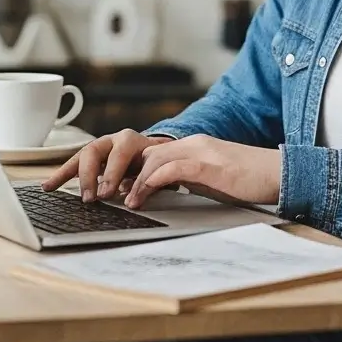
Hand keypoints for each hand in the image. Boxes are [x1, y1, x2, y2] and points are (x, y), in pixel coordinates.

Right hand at [44, 128, 158, 201]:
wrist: (156, 152)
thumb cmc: (157, 163)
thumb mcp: (158, 169)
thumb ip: (148, 180)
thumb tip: (135, 197)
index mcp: (129, 141)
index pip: (118, 155)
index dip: (112, 174)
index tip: (107, 194)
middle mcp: (111, 140)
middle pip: (93, 152)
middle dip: (88, 175)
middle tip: (89, 197)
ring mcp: (99, 148)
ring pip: (80, 156)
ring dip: (68, 174)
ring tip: (57, 188)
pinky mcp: (91, 158)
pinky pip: (73, 165)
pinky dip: (60, 175)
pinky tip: (47, 186)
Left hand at [50, 132, 281, 211]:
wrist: (277, 173)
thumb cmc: (241, 181)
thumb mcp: (199, 180)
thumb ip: (170, 180)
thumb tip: (139, 192)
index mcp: (171, 146)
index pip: (121, 149)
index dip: (89, 163)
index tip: (63, 180)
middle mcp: (175, 142)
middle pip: (118, 143)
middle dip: (87, 164)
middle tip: (66, 186)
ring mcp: (189, 147)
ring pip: (138, 154)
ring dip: (115, 176)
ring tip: (99, 196)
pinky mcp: (204, 161)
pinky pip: (166, 169)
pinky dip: (146, 184)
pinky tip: (133, 200)